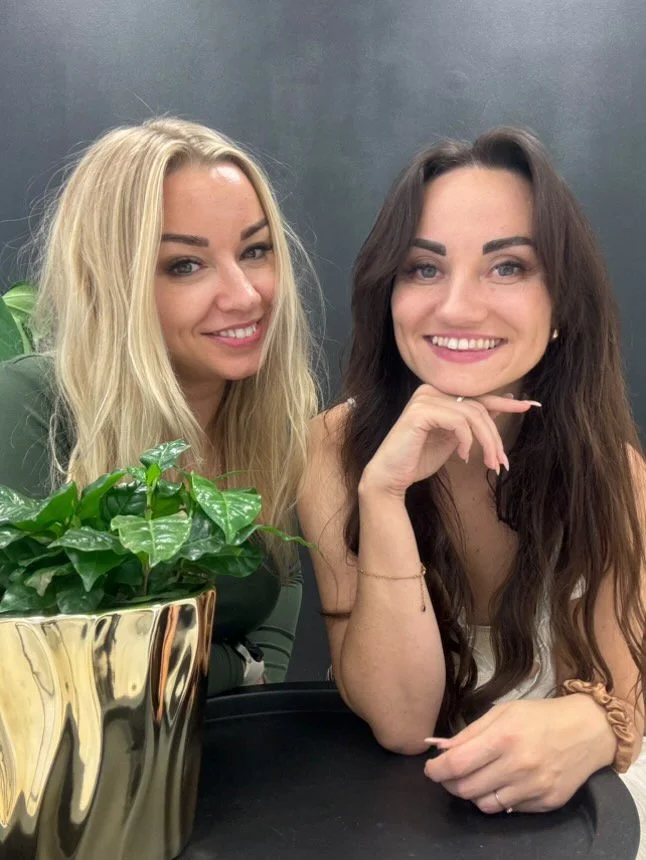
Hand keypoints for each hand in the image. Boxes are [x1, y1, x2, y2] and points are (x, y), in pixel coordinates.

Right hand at [360, 384, 539, 497]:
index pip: (478, 396)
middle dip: (495, 436)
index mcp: (437, 393)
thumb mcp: (454, 439)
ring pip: (472, 415)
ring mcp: (424, 398)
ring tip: (489, 464)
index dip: (505, 403)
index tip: (531, 406)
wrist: (390, 477)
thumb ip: (471, 421)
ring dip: (487, 442)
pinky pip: (458, 421)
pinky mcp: (420, 412)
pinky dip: (466, 441)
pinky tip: (462, 457)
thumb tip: (502, 403)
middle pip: (478, 407)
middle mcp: (430, 390)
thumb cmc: (419, 459)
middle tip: (502, 462)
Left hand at [423, 697, 616, 813]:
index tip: (430, 768)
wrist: (587, 730)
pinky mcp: (547, 802)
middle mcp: (519, 766)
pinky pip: (509, 809)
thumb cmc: (540, 715)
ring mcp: (534, 788)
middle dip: (449, 783)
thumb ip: (470, 732)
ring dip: (472, 793)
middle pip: (466, 788)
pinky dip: (498, 799)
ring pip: (485, 804)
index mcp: (504, 737)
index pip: (457, 764)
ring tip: (475, 778)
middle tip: (449, 774)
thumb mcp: (503, 712)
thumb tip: (441, 749)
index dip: (436, 770)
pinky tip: (502, 783)